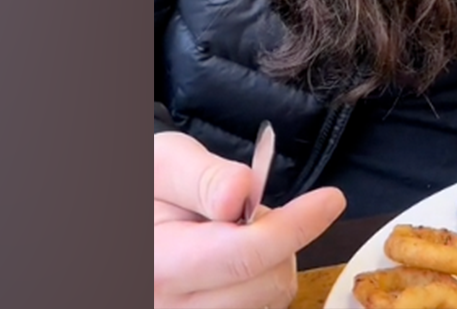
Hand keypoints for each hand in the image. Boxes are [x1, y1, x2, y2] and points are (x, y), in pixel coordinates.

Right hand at [154, 130, 346, 308]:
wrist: (127, 217)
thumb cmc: (147, 189)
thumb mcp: (165, 163)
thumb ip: (203, 176)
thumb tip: (238, 194)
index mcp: (158, 262)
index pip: (243, 255)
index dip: (294, 227)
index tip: (329, 200)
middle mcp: (172, 306)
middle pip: (266, 282)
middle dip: (278, 239)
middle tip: (244, 211)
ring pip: (269, 298)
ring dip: (271, 261)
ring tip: (232, 234)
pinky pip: (260, 306)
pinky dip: (262, 281)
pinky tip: (235, 261)